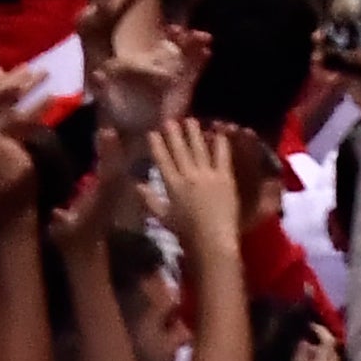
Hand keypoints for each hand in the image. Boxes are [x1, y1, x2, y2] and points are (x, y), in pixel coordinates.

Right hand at [150, 115, 246, 255]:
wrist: (212, 241)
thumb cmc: (187, 234)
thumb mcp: (163, 218)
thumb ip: (149, 200)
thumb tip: (136, 185)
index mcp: (172, 186)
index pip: (162, 160)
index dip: (157, 145)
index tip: (152, 132)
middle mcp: (188, 176)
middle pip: (179, 150)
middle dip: (173, 133)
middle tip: (170, 119)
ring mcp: (207, 175)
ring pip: (198, 148)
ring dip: (194, 133)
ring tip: (190, 120)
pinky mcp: (225, 177)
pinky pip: (221, 155)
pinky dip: (219, 143)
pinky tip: (218, 132)